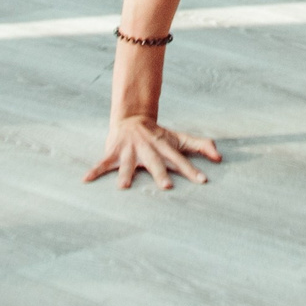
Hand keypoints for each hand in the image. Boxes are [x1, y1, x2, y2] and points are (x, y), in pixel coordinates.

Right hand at [85, 114, 219, 188]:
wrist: (132, 118)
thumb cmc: (159, 135)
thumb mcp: (179, 138)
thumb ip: (200, 145)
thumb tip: (220, 156)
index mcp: (164, 147)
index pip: (181, 160)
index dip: (192, 170)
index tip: (202, 180)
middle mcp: (148, 149)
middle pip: (156, 163)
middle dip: (160, 174)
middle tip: (167, 187)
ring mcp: (130, 150)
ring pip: (127, 164)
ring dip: (125, 174)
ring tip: (123, 187)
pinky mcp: (114, 151)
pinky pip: (102, 163)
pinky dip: (94, 171)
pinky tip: (85, 180)